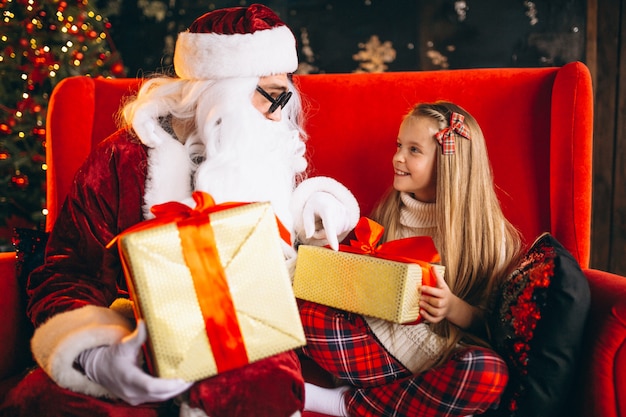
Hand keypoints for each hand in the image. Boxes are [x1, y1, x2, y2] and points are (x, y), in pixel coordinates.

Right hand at [77, 320, 192, 404]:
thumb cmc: (112, 355)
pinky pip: (156, 397)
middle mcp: (131, 391)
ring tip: (190, 379)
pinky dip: (169, 391)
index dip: (168, 385)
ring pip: (159, 398)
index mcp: (128, 378)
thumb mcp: (124, 345)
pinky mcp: (137, 398)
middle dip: (178, 388)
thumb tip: (146, 322)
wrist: (98, 368)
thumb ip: (137, 336)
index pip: (150, 386)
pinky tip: (179, 383)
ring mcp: (134, 397)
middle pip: (159, 394)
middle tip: (193, 377)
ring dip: (176, 391)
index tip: (183, 379)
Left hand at [302, 192, 351, 249]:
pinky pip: (342, 232)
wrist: (325, 198)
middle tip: (316, 226)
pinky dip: (335, 231)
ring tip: (324, 223)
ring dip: (328, 233)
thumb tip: (309, 236)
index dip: (332, 238)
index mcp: (327, 209)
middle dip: (321, 233)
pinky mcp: (349, 218)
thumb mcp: (306, 213)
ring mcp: (346, 214)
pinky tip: (332, 223)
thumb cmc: (314, 207)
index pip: (330, 226)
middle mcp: (339, 210)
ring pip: (337, 233)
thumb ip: (308, 225)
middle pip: (331, 233)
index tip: (335, 248)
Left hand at [419, 266, 453, 323]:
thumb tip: (432, 266)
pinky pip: (434, 319)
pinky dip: (427, 317)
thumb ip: (437, 276)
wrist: (451, 305)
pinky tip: (421, 312)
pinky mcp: (439, 318)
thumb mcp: (442, 284)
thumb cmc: (443, 293)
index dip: (429, 290)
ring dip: (427, 308)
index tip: (421, 287)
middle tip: (419, 297)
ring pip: (435, 312)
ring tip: (420, 303)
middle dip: (427, 300)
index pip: (437, 292)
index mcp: (444, 294)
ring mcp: (442, 311)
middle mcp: (444, 303)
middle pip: (437, 303)